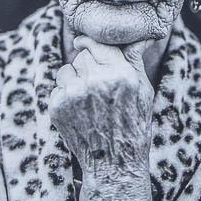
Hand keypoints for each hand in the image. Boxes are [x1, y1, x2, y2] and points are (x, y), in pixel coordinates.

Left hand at [50, 36, 153, 200]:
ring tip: (88, 101)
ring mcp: (74, 94)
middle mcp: (96, 81)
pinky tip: (79, 113)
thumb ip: (135, 59)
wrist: (115, 165)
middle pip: (81, 56)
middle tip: (98, 87)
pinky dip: (65, 97)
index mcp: (119, 74)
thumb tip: (142, 35)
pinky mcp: (57, 107)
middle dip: (87, 67)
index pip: (97, 44)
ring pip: (66, 70)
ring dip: (74, 80)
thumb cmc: (134, 126)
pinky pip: (57, 88)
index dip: (90, 45)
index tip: (84, 43)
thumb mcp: (143, 91)